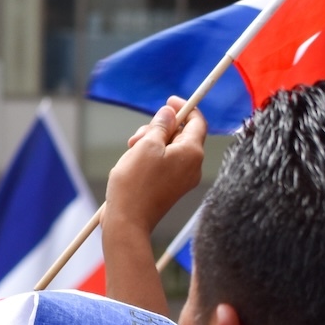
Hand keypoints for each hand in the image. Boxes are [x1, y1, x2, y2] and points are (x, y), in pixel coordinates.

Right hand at [104, 96, 206, 236]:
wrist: (128, 223)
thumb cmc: (135, 184)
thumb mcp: (146, 145)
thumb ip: (160, 125)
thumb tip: (169, 113)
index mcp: (192, 152)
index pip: (197, 121)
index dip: (184, 107)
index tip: (169, 101)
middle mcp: (193, 166)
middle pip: (182, 134)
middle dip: (160, 129)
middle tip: (138, 136)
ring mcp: (183, 179)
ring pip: (171, 149)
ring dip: (152, 143)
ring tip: (131, 151)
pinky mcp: (171, 189)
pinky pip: (166, 164)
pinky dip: (152, 158)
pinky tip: (134, 163)